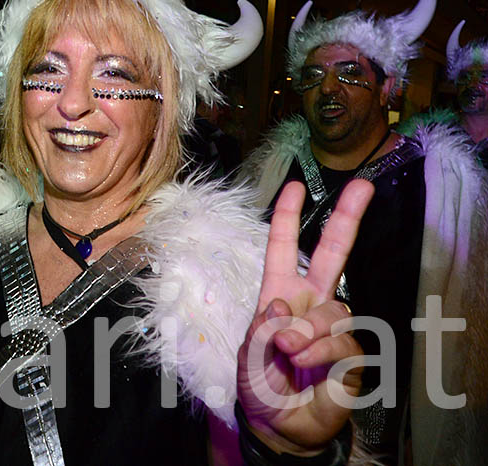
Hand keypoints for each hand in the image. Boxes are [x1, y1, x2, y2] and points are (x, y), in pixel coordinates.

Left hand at [236, 180, 372, 455]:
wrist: (279, 425)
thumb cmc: (260, 384)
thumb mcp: (247, 356)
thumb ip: (260, 330)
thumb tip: (283, 307)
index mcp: (280, 293)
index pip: (283, 248)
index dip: (287, 217)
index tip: (295, 186)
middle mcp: (311, 302)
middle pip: (333, 253)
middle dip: (347, 218)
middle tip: (363, 187)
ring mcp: (333, 326)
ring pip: (332, 309)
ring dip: (307, 331)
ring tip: (288, 352)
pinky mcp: (351, 353)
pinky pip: (342, 341)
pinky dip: (320, 352)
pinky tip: (305, 364)